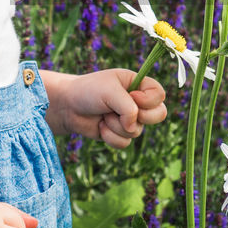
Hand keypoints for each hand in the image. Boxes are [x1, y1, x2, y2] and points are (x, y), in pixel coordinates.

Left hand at [53, 69, 167, 147]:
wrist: (68, 106)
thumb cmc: (88, 91)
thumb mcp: (110, 92)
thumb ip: (128, 108)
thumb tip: (133, 127)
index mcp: (138, 84)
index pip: (160, 95)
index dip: (148, 100)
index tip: (131, 96)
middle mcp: (137, 102)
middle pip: (159, 115)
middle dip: (139, 117)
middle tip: (120, 112)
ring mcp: (130, 119)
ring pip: (138, 131)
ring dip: (116, 126)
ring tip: (103, 116)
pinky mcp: (120, 134)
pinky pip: (125, 143)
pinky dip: (110, 136)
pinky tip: (100, 127)